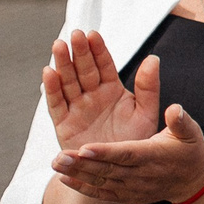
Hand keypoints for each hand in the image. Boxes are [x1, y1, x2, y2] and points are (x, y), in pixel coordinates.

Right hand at [43, 30, 161, 156]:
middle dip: (79, 52)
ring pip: (68, 82)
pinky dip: (52, 89)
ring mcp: (77, 108)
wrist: (121, 170)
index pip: (104, 65)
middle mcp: (92, 95)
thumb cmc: (135, 140)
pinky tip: (49, 73)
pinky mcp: (64, 124)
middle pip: (83, 70)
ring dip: (63, 64)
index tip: (93, 34)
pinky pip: (57, 104)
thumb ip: (149, 87)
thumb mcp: (146, 112)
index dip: (98, 50)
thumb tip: (154, 58)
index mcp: (112, 89)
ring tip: (59, 46)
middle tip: (75, 34)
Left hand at [50, 95, 203, 203]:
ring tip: (56, 164)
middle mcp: (141, 174)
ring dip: (77, 174)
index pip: (126, 154)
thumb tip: (175, 109)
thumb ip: (181, 120)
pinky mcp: (127, 196)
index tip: (84, 148)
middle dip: (81, 164)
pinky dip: (83, 188)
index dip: (105, 152)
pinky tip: (65, 179)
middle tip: (59, 156)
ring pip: (101, 181)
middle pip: (107, 169)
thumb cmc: (189, 152)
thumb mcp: (191, 133)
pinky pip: (102, 194)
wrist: (193, 181)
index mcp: (154, 156)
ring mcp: (133, 188)